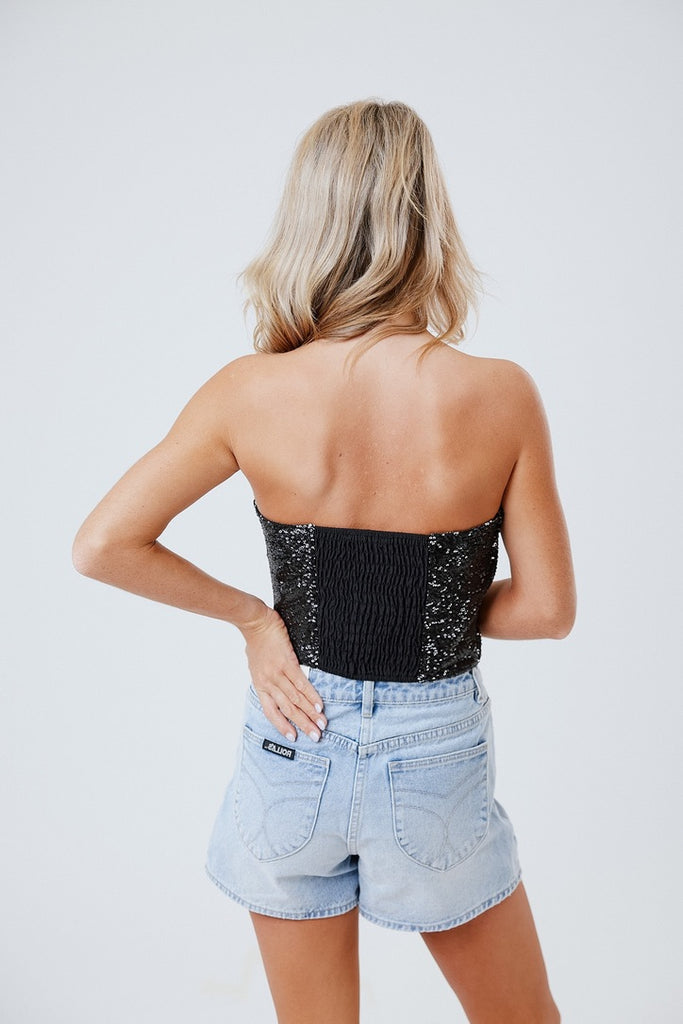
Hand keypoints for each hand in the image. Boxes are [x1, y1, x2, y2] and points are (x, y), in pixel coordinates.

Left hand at [240, 603, 326, 742]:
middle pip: (287, 709)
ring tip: (321, 724)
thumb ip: (266, 678)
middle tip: (315, 737)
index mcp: (260, 685)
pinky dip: (311, 696)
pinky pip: (301, 683)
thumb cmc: (256, 641)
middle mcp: (268, 683)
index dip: (282, 726)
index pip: (272, 711)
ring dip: (310, 714)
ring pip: (295, 699)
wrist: (255, 622)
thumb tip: (274, 684)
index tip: (294, 738)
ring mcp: (277, 674)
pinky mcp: (287, 662)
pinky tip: (319, 705)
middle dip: (302, 725)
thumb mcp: (256, 665)